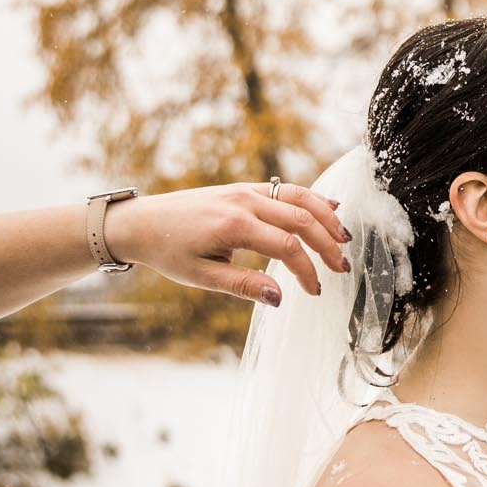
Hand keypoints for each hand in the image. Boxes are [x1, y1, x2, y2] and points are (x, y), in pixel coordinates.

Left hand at [104, 180, 350, 307]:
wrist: (142, 222)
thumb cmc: (169, 251)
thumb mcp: (201, 276)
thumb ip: (242, 285)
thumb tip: (279, 298)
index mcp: (234, 225)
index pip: (287, 246)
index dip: (307, 270)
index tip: (315, 291)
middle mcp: (244, 201)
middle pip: (300, 218)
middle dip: (326, 244)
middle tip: (342, 268)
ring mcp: (245, 190)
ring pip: (298, 197)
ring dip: (325, 216)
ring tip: (344, 238)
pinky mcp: (244, 188)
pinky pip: (285, 189)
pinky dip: (310, 199)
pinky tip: (329, 208)